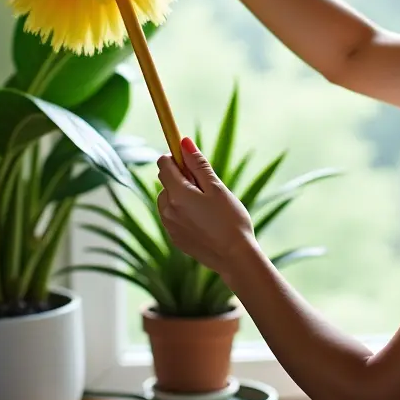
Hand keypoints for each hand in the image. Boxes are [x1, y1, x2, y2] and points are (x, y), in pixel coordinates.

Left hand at [156, 137, 256, 276]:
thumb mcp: (217, 188)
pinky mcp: (174, 238)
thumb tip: (183, 142)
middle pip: (165, 182)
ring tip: (207, 207)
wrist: (235, 258)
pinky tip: (204, 220)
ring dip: (180, 195)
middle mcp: (167, 209)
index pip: (164, 164)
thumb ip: (198, 165)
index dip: (176, 157)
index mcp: (177, 194)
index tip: (190, 160)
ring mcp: (169, 226)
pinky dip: (182, 212)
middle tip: (206, 187)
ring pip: (168, 199)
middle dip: (181, 178)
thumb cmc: (231, 220)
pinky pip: (172, 216)